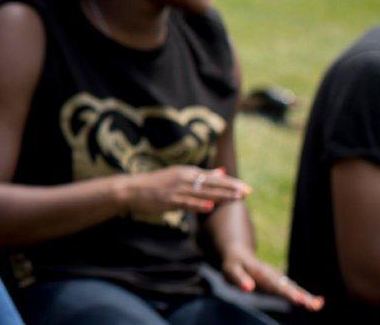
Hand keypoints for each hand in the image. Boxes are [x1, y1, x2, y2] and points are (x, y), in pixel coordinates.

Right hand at [120, 167, 248, 215]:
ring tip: (236, 198)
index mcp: (187, 172)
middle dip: (230, 188)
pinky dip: (198, 204)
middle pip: (211, 184)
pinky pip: (186, 202)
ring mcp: (176, 189)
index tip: (246, 187)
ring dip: (220, 196)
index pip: (214, 178)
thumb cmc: (156, 184)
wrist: (132, 189)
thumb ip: (201, 175)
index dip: (231, 183)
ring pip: (202, 192)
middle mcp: (184, 178)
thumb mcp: (179, 175)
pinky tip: (210, 207)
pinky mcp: (169, 199)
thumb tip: (222, 172)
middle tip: (247, 192)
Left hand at [221, 246, 323, 310]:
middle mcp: (273, 276)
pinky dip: (306, 297)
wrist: (239, 254)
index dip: (287, 293)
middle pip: (289, 288)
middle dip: (300, 296)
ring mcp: (279, 279)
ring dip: (306, 297)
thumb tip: (248, 288)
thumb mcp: (231, 270)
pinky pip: (295, 290)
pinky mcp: (281, 284)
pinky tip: (319, 304)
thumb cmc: (233, 265)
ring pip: (295, 289)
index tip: (299, 300)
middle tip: (314, 305)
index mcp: (262, 273)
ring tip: (318, 305)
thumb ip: (239, 279)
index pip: (275, 285)